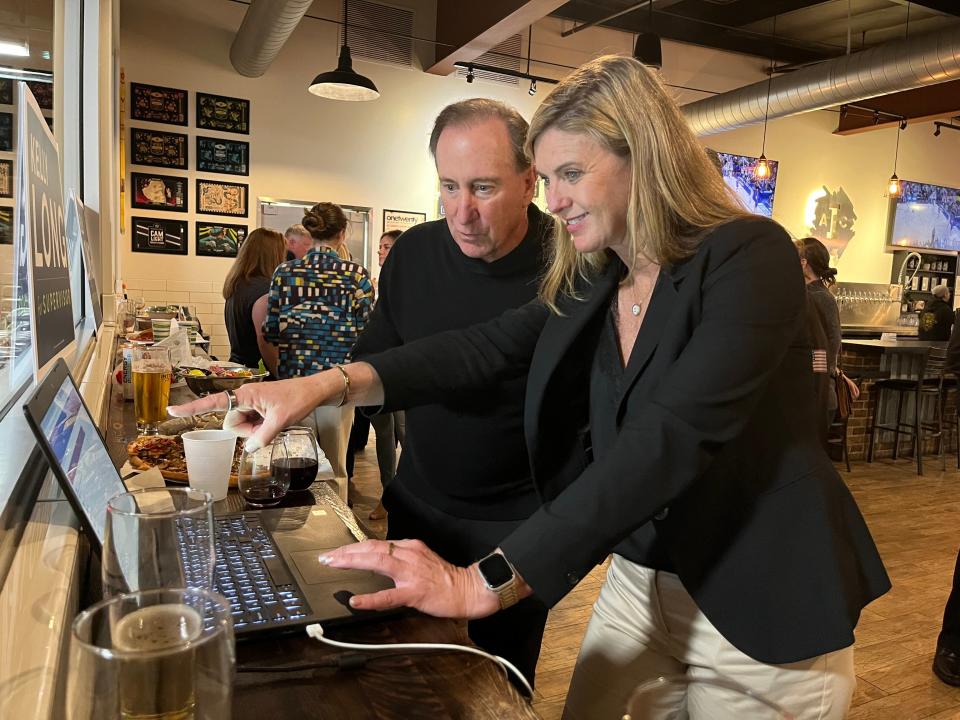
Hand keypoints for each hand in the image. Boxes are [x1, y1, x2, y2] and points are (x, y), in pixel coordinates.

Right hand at [166, 372, 340, 450]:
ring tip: (274, 421)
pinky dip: (260, 428)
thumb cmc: (298, 399)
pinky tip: (273, 422)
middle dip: (247, 430)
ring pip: (241, 426)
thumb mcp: (281, 420)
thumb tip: (249, 449)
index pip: (213, 403)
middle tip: (269, 423)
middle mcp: (243, 397)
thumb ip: (263, 436)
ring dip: (256, 430)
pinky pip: (251, 425)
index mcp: (245, 394)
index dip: (192, 409)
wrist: (313, 391)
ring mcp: (250, 403)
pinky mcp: (257, 408)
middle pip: (231, 423)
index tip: (171, 411)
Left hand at [320, 539, 501, 618]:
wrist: (468, 589)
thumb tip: (380, 559)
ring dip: (353, 561)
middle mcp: (408, 555)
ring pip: (377, 562)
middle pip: (372, 548)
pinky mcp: (415, 593)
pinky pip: (389, 596)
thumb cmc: (446, 578)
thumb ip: (402, 557)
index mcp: (409, 547)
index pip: (376, 544)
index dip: (353, 547)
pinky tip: (356, 601)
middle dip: (346, 551)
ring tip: (334, 564)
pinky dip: (371, 598)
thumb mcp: (422, 558)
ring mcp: (411, 573)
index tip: (336, 552)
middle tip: (326, 557)